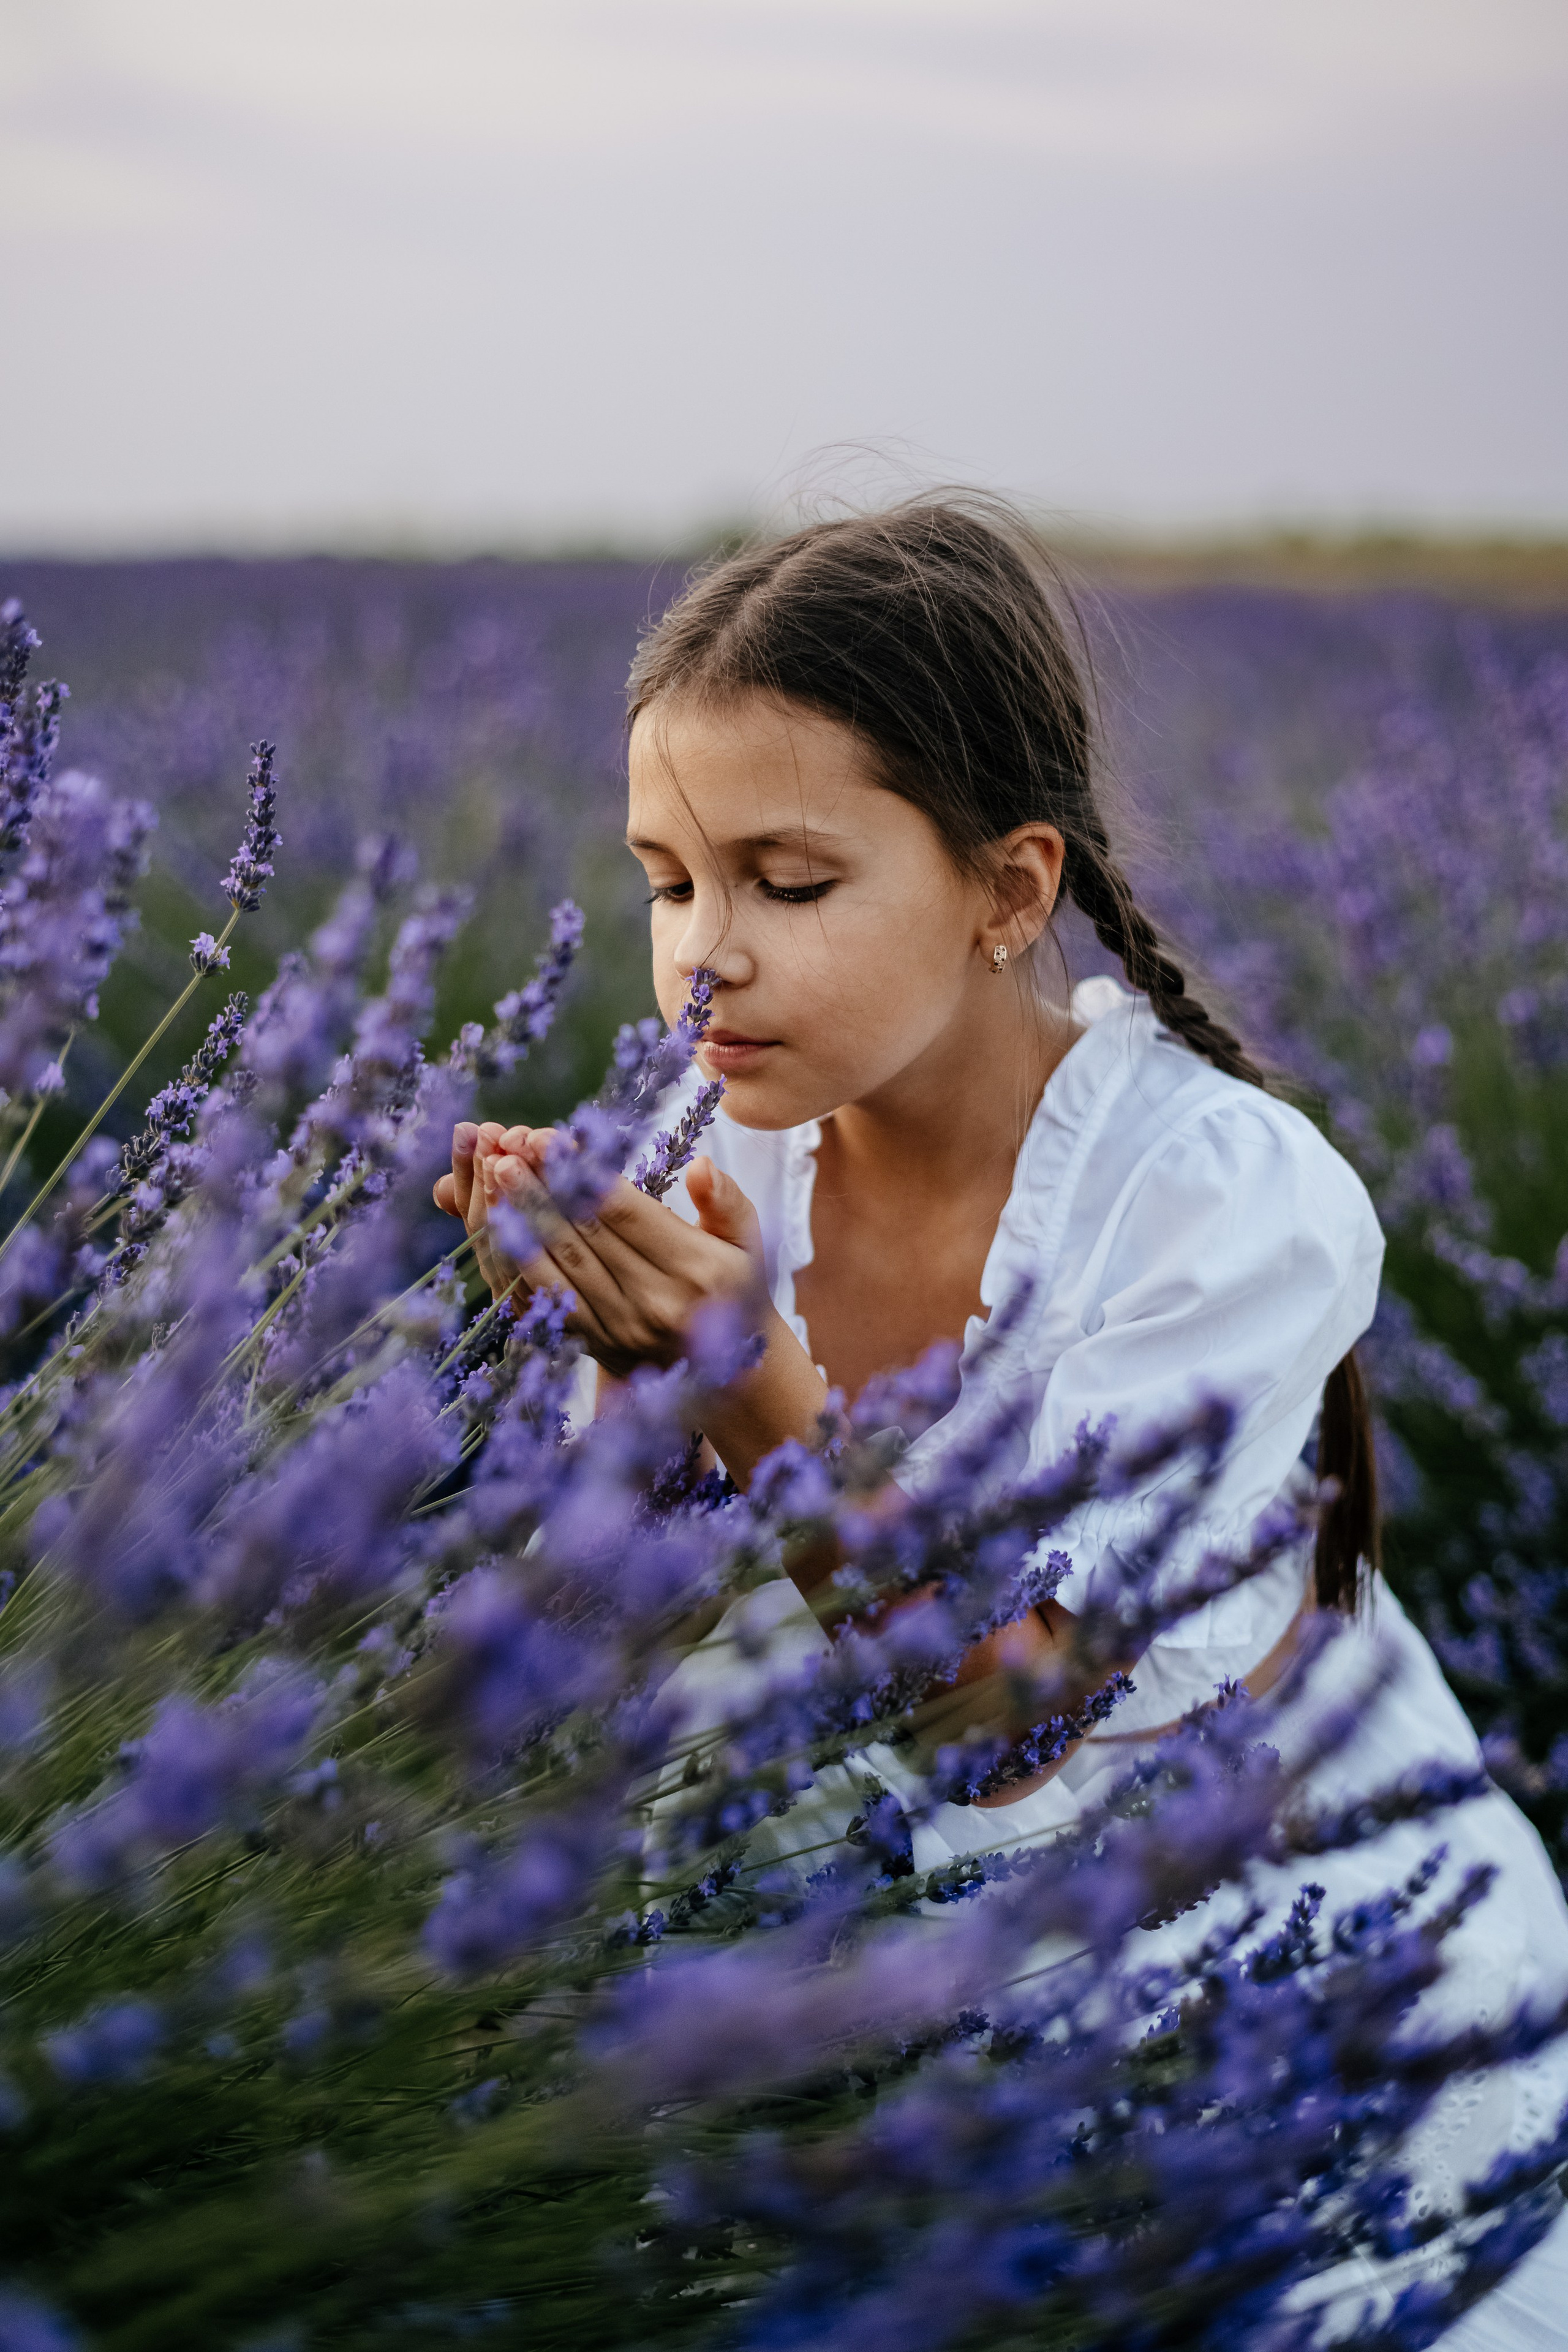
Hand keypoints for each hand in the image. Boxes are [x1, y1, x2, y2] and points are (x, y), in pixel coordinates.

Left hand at [433, 1123, 831, 1484]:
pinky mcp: (592, 1345)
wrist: (731, 1374)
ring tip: (493, 1174)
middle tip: (506, 1146)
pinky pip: (544, 1299)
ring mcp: (619, 1330)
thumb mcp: (749, 1241)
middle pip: (583, 1235)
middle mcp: (655, 1303)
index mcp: (697, 1269)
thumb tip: (700, 1166)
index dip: (581, 1172)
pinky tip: (497, 1226)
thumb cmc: (737, 1288)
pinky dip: (516, 1261)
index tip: (548, 1137)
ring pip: (557, 1266)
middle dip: (540, 1186)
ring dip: (520, 1219)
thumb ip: (726, 1200)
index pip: (626, 1211)